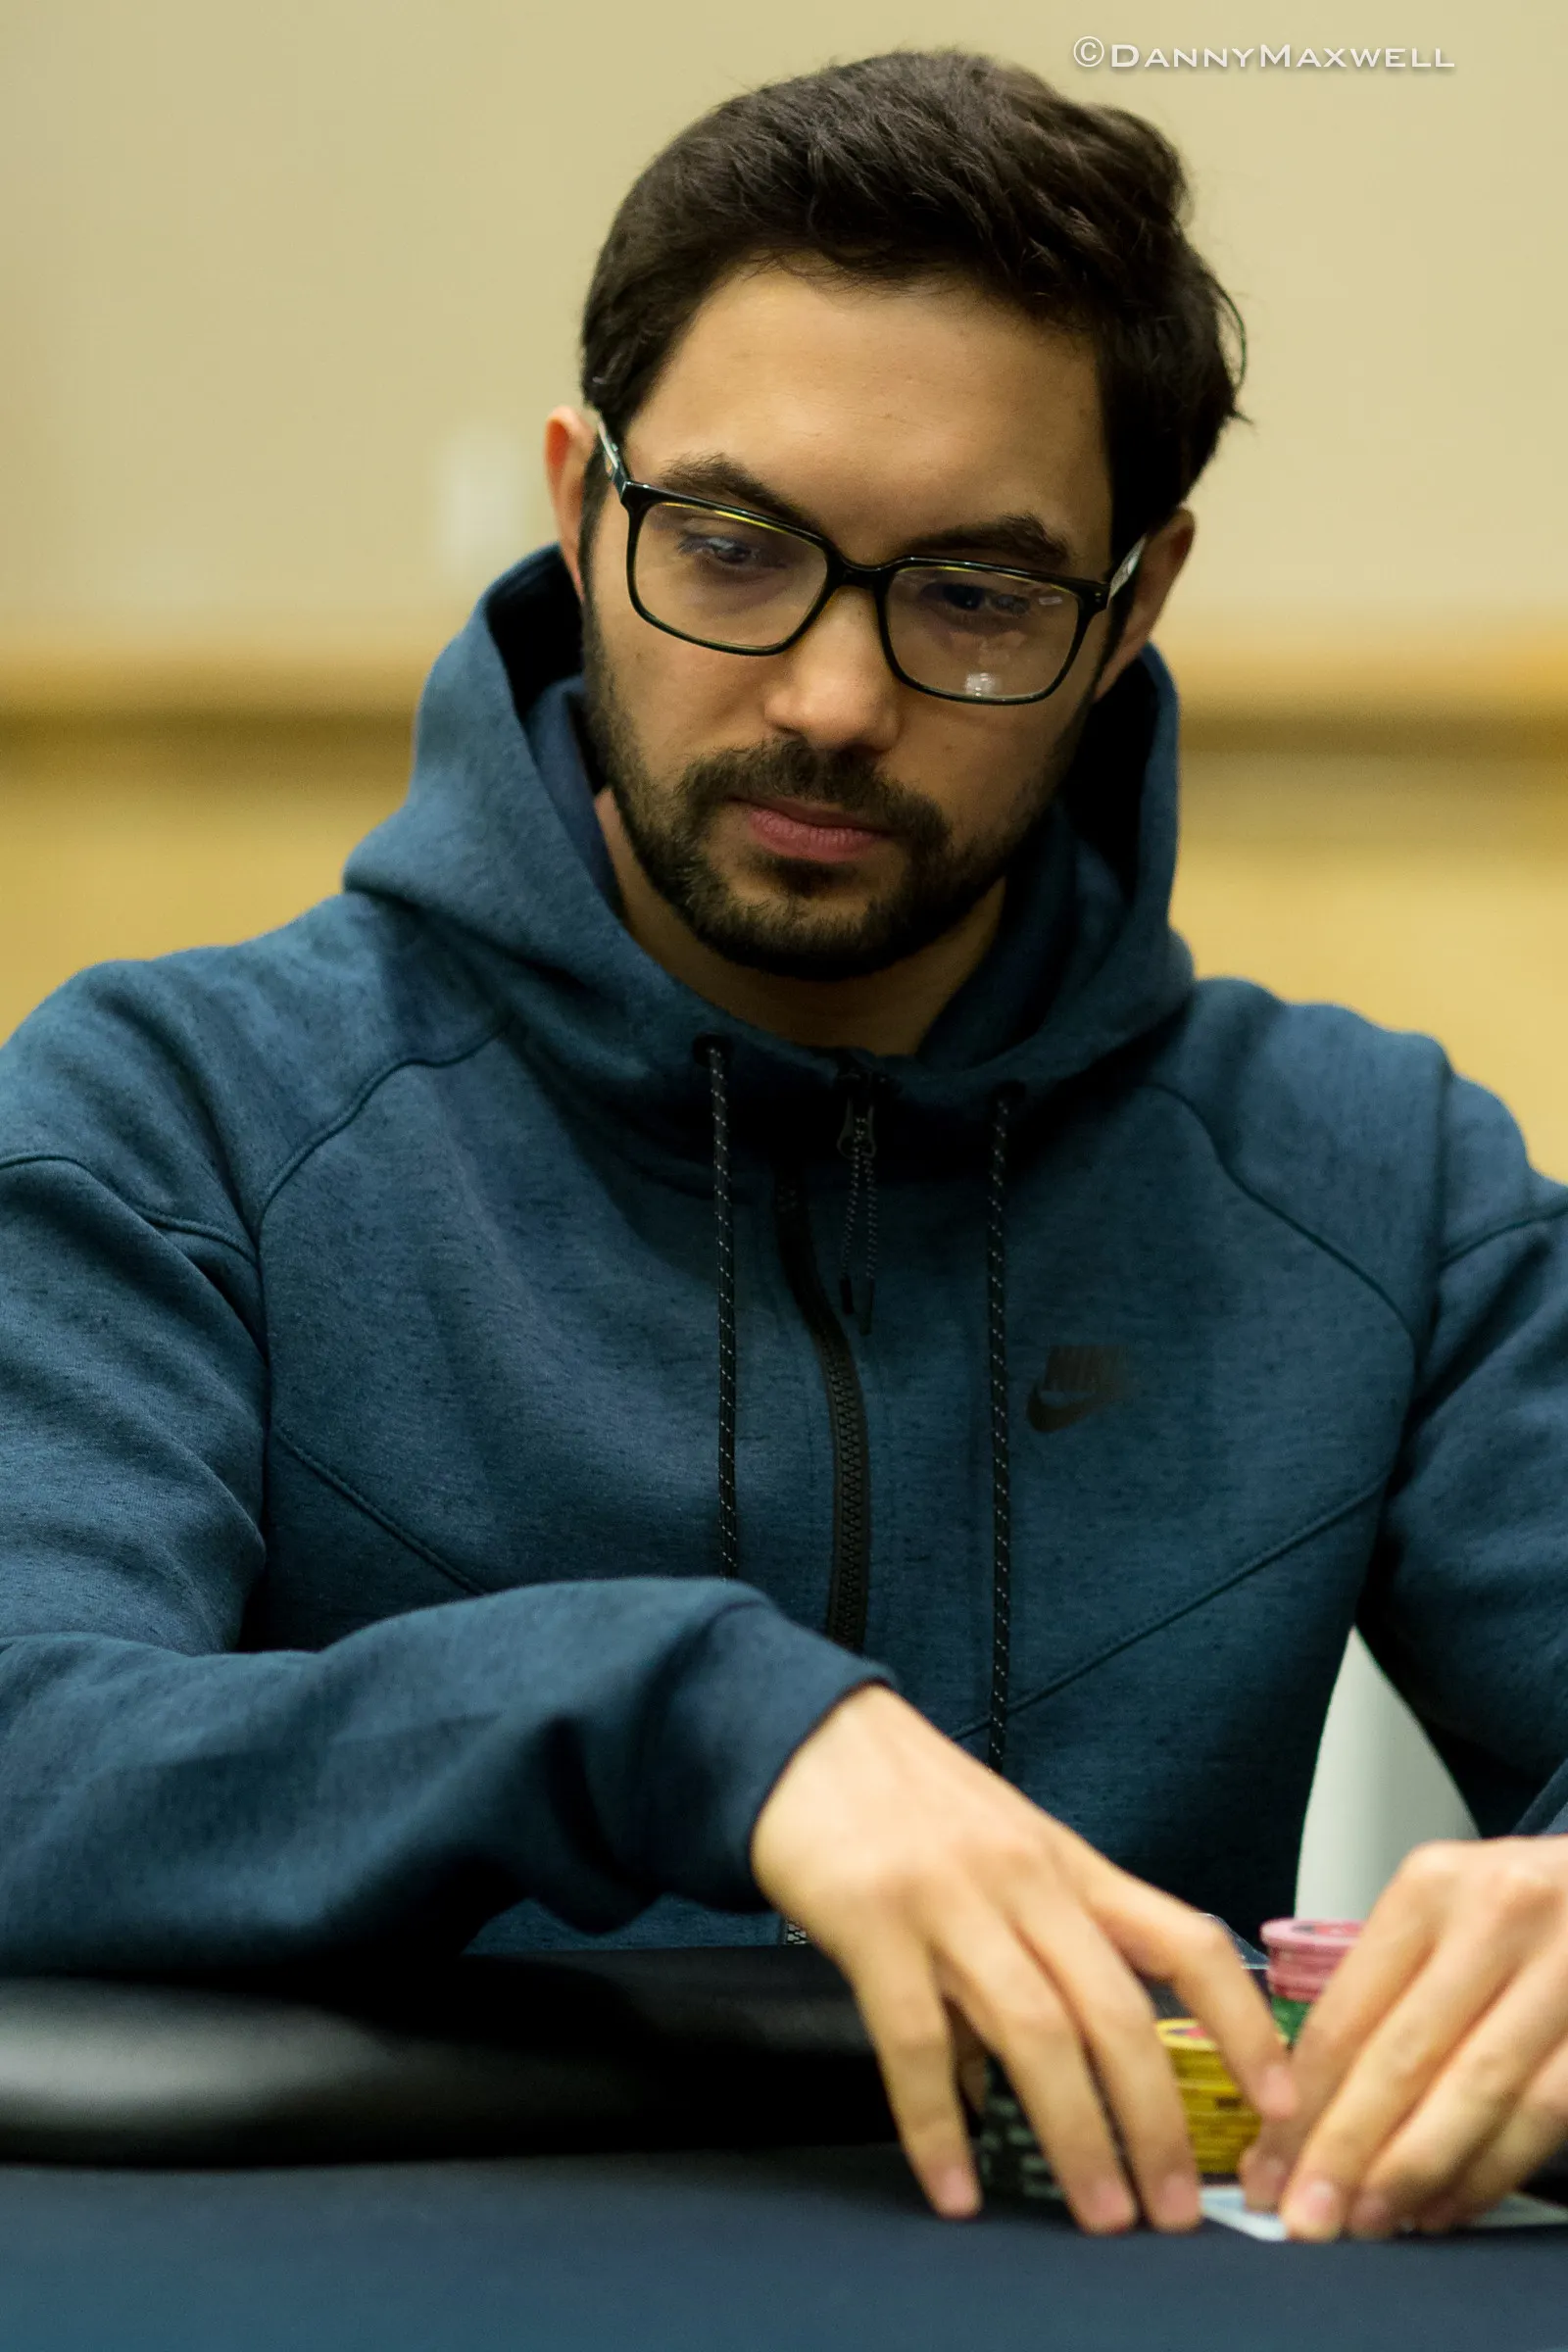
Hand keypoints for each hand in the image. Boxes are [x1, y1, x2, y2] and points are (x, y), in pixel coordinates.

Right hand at [751, 1686, 1292, 2231]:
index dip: (1244, 2025)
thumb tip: (1044, 2077)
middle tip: (1174, 2210)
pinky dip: (939, 2126)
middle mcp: (1023, 1881)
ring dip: (1076, 2136)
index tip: (1281, 2102)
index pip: (1185, 1941)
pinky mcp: (871, 1919)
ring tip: (1098, 2213)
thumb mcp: (1000, 1856)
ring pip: (1037, 2032)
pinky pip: (917, 2041)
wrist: (806, 1731)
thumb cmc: (908, 1798)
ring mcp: (949, 1899)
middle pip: (1117, 2010)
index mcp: (1068, 1864)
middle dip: (1158, 2122)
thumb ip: (1038, 1951)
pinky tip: (955, 2186)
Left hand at [1240, 1836, 1567, 2238]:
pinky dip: (1488, 2170)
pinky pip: (1540, 2113)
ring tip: (1370, 2222)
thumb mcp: (1445, 1912)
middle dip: (1345, 2149)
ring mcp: (1561, 1971)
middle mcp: (1494, 1919)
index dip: (1301, 2103)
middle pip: (1402, 2056)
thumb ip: (1386, 1988)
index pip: (1349, 2011)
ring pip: (1474, 2092)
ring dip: (1414, 2171)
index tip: (1265, 2167)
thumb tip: (1307, 2105)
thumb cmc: (1519, 1908)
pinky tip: (1446, 2205)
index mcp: (1430, 1888)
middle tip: (1307, 2217)